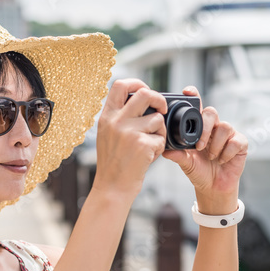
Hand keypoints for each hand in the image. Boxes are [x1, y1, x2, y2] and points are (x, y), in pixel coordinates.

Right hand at [92, 79, 168, 199]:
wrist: (112, 187)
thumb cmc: (114, 163)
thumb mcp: (107, 134)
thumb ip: (119, 116)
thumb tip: (142, 99)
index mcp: (106, 116)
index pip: (120, 85)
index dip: (137, 83)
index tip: (146, 89)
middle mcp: (116, 121)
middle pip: (145, 94)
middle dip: (159, 100)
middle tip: (163, 110)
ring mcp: (129, 132)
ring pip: (158, 119)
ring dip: (160, 131)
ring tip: (151, 144)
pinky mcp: (142, 145)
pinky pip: (161, 138)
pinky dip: (159, 147)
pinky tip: (148, 156)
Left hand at [162, 86, 246, 201]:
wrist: (213, 188)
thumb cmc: (199, 171)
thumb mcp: (186, 163)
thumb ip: (178, 155)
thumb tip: (166, 151)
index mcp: (199, 128)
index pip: (197, 107)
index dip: (194, 96)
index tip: (187, 92)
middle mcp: (214, 127)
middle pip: (211, 112)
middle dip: (205, 128)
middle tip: (200, 146)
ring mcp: (228, 134)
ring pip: (225, 126)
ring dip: (216, 144)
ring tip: (210, 157)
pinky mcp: (240, 143)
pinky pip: (236, 140)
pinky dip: (227, 152)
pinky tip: (222, 160)